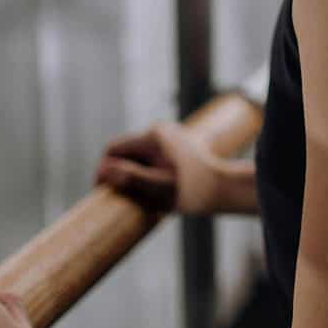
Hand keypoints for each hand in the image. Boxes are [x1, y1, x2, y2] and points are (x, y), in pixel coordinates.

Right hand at [95, 121, 226, 214]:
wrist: (224, 188)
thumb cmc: (193, 191)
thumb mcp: (158, 188)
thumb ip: (130, 178)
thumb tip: (104, 170)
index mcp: (153, 136)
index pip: (113, 148)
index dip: (103, 169)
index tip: (102, 190)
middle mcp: (160, 130)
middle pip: (126, 152)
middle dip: (120, 173)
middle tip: (120, 197)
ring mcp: (170, 137)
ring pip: (138, 156)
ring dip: (134, 174)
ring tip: (138, 197)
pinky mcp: (177, 146)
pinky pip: (151, 158)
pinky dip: (147, 173)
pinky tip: (152, 191)